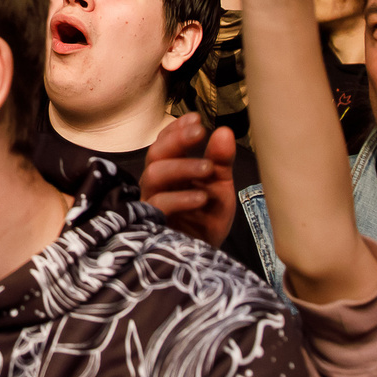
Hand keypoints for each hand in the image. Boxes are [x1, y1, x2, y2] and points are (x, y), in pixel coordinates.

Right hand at [138, 113, 236, 249]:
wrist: (205, 257)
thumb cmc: (206, 219)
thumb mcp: (219, 186)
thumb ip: (221, 160)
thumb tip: (224, 131)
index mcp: (171, 171)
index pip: (165, 142)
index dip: (177, 128)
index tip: (197, 118)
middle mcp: (156, 183)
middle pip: (156, 153)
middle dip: (177, 139)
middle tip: (199, 132)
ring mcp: (152, 202)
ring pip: (154, 175)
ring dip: (182, 166)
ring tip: (208, 168)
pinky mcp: (154, 223)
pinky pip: (160, 205)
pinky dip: (180, 198)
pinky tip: (201, 197)